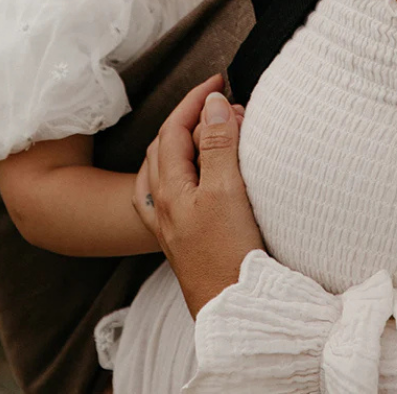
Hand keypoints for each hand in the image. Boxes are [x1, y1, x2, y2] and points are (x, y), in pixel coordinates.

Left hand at [133, 75, 263, 317]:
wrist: (235, 315)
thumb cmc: (230, 256)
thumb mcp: (226, 192)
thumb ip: (216, 145)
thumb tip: (213, 104)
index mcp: (169, 189)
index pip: (174, 129)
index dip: (195, 100)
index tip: (218, 80)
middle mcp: (162, 205)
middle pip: (166, 146)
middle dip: (192, 117)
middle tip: (225, 104)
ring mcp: (169, 224)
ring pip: (166, 169)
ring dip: (186, 142)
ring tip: (211, 130)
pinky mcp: (183, 240)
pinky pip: (169, 193)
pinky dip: (180, 171)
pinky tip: (188, 177)